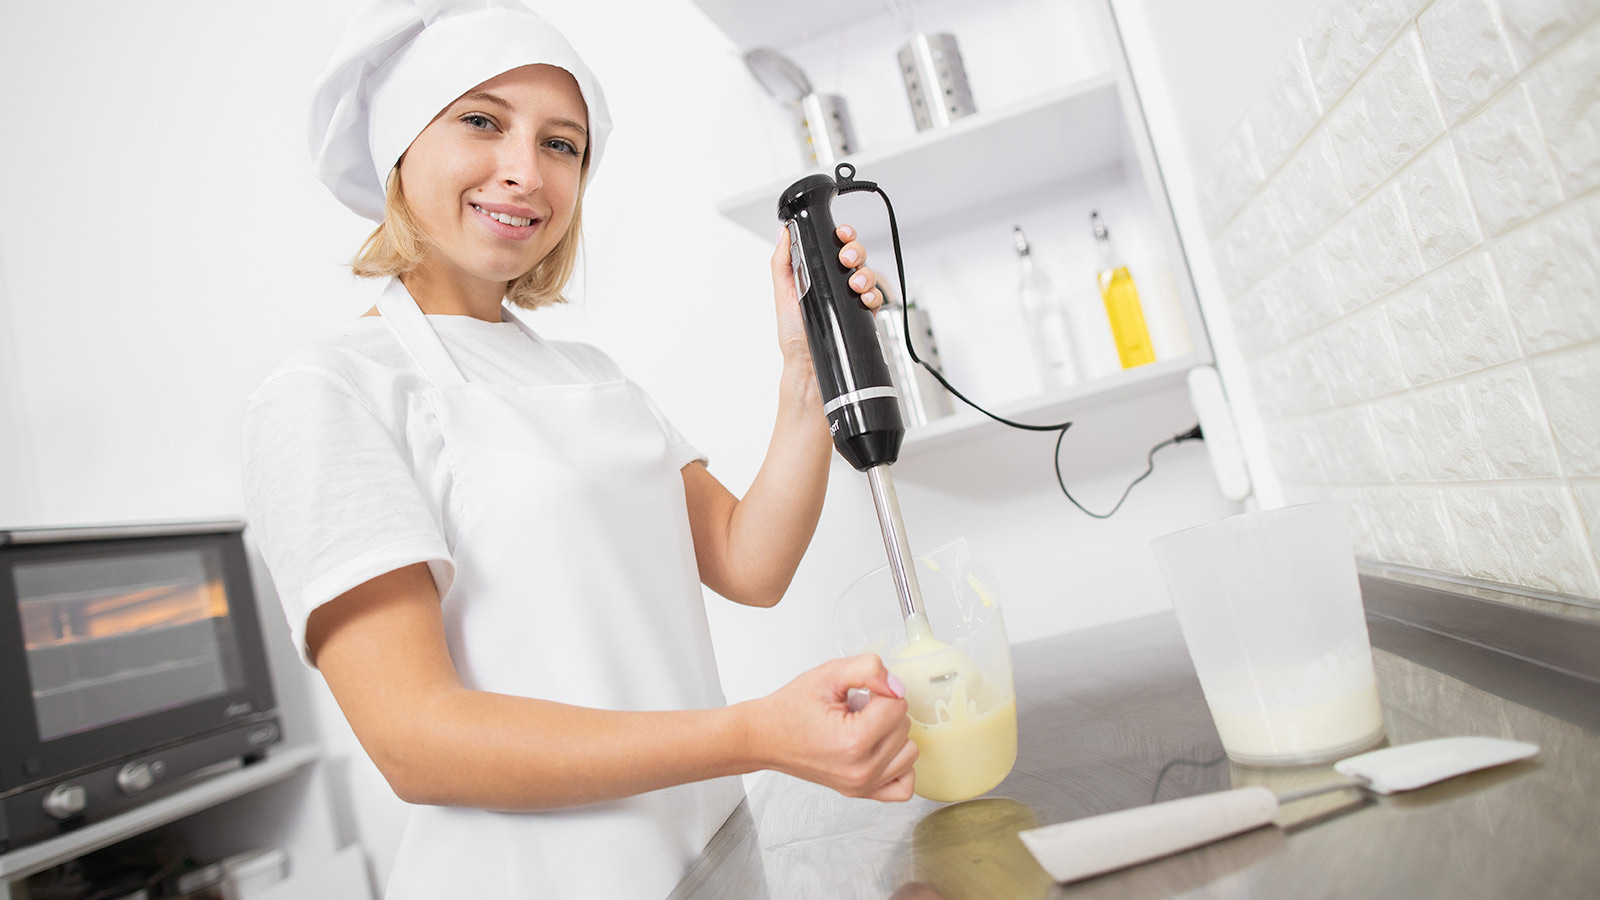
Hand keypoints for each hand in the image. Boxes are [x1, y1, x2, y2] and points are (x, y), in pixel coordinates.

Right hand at [747, 654, 917, 800]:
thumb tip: (896, 686)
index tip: (857, 694)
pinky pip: (904, 786)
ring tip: (863, 728)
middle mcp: (861, 770)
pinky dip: (899, 765)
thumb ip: (868, 669)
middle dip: (883, 711)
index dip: (879, 691)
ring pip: (909, 752)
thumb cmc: (791, 709)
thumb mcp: (828, 674)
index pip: (898, 705)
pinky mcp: (861, 793)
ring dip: (892, 735)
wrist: (765, 736)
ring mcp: (862, 786)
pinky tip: (880, 749)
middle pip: (905, 727)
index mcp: (853, 742)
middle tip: (853, 710)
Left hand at [770, 223, 881, 366]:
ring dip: (865, 274)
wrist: (807, 362)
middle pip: (855, 255)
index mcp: (818, 273)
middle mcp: (836, 283)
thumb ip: (782, 261)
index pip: (835, 246)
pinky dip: (874, 296)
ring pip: (868, 274)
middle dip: (855, 251)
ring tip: (854, 285)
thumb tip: (783, 233)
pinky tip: (864, 299)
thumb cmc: (794, 332)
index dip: (842, 235)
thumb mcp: (783, 293)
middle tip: (846, 259)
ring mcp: (851, 298)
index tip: (840, 234)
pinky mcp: (862, 314)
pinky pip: (876, 298)